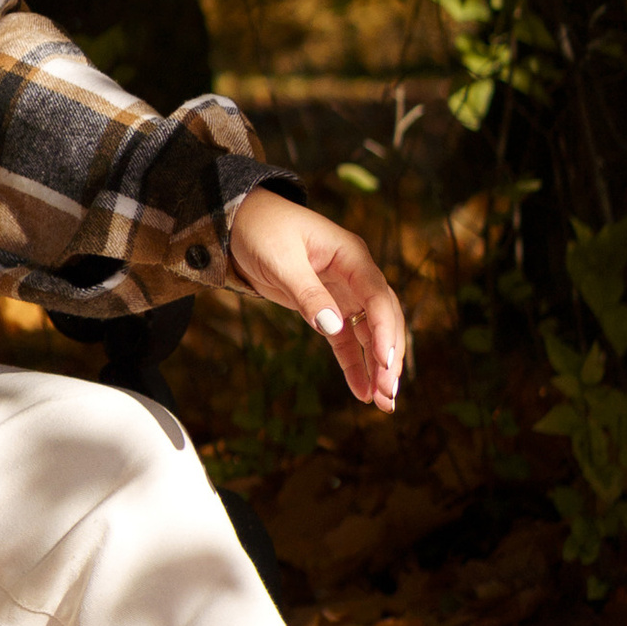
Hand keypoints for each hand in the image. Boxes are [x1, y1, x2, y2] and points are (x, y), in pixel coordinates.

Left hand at [227, 190, 406, 413]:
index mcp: (350, 256)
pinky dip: (354, 364)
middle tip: (388, 395)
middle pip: (382, 318)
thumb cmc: (260, 230)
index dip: (384, 331)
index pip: (377, 296)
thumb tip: (332, 326)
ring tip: (383, 403)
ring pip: (369, 333)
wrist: (237, 221)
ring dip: (377, 366)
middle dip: (388, 356)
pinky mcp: (325, 306)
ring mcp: (342, 291)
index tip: (385, 363)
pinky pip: (346, 339)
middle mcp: (354, 274)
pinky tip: (361, 392)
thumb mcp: (280, 259)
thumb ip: (306, 292)